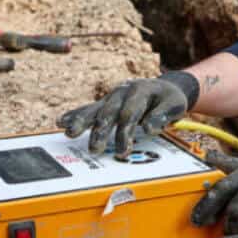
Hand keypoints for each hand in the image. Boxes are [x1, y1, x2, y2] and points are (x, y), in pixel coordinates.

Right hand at [59, 72, 198, 155]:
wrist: (164, 86)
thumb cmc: (169, 99)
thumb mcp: (175, 105)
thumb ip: (163, 115)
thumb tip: (149, 128)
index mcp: (140, 91)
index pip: (130, 114)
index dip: (126, 132)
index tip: (124, 151)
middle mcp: (123, 92)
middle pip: (109, 112)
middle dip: (101, 131)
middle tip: (95, 148)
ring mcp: (112, 97)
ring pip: (95, 109)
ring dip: (82, 121)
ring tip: (70, 133)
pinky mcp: (105, 103)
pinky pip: (89, 108)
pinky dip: (75, 115)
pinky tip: (62, 122)